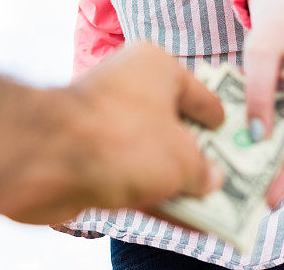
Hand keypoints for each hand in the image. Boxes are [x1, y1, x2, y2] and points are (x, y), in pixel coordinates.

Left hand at [68, 43, 224, 213]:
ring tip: (204, 207)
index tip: (235, 138)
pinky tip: (173, 217)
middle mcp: (130, 83)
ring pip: (150, 150)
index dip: (220, 120)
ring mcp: (106, 116)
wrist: (47, 157)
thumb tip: (212, 179)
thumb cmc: (125, 140)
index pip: (200, 93)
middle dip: (197, 155)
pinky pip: (127, 170)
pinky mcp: (86, 149)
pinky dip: (148, 190)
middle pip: (173, 122)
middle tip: (224, 179)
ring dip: (173, 179)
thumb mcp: (181, 159)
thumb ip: (203, 170)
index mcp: (157, 66)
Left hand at [244, 0, 283, 209]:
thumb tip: (257, 135)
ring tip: (251, 191)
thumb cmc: (275, 29)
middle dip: (283, 177)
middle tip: (256, 205)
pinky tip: (252, 160)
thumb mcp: (260, 51)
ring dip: (277, 165)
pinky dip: (273, 148)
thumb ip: (259, 90)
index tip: (269, 197)